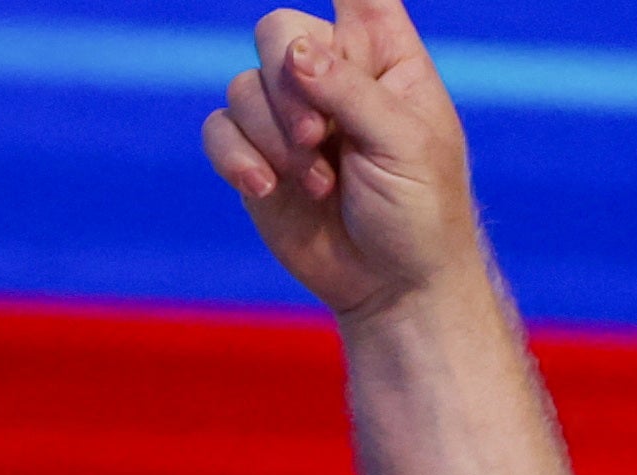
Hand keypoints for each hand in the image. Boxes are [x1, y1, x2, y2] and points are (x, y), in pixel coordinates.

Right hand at [210, 0, 482, 325]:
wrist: (393, 286)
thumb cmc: (419, 210)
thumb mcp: (402, 143)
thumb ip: (350, 90)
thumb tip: (297, 53)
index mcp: (385, 54)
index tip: (323, 19)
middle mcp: (332, 73)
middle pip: (279, 31)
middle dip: (287, 84)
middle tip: (316, 135)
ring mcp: (288, 115)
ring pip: (243, 87)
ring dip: (273, 139)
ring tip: (317, 185)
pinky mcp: (255, 157)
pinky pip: (218, 130)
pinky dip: (235, 158)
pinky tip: (264, 188)